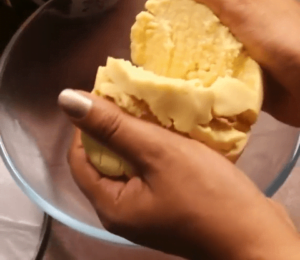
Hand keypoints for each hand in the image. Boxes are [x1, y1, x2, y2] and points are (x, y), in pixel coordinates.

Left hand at [60, 90, 299, 259]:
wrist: (254, 232)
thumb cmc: (207, 193)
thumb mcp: (158, 152)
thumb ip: (113, 126)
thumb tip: (67, 99)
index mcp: (110, 204)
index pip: (80, 157)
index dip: (88, 125)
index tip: (108, 99)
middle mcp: (121, 211)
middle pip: (104, 161)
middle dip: (115, 129)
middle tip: (133, 102)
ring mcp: (144, 210)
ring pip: (129, 164)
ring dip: (136, 137)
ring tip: (150, 112)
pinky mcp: (164, 204)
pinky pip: (148, 171)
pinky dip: (152, 150)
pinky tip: (166, 133)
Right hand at [151, 0, 299, 126]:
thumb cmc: (277, 35)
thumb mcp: (237, 2)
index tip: (151, 16)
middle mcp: (238, 21)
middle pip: (199, 23)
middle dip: (175, 33)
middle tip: (151, 47)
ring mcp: (240, 49)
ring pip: (204, 49)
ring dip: (185, 58)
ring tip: (161, 67)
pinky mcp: (240, 74)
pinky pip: (213, 72)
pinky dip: (199, 76)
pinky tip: (183, 82)